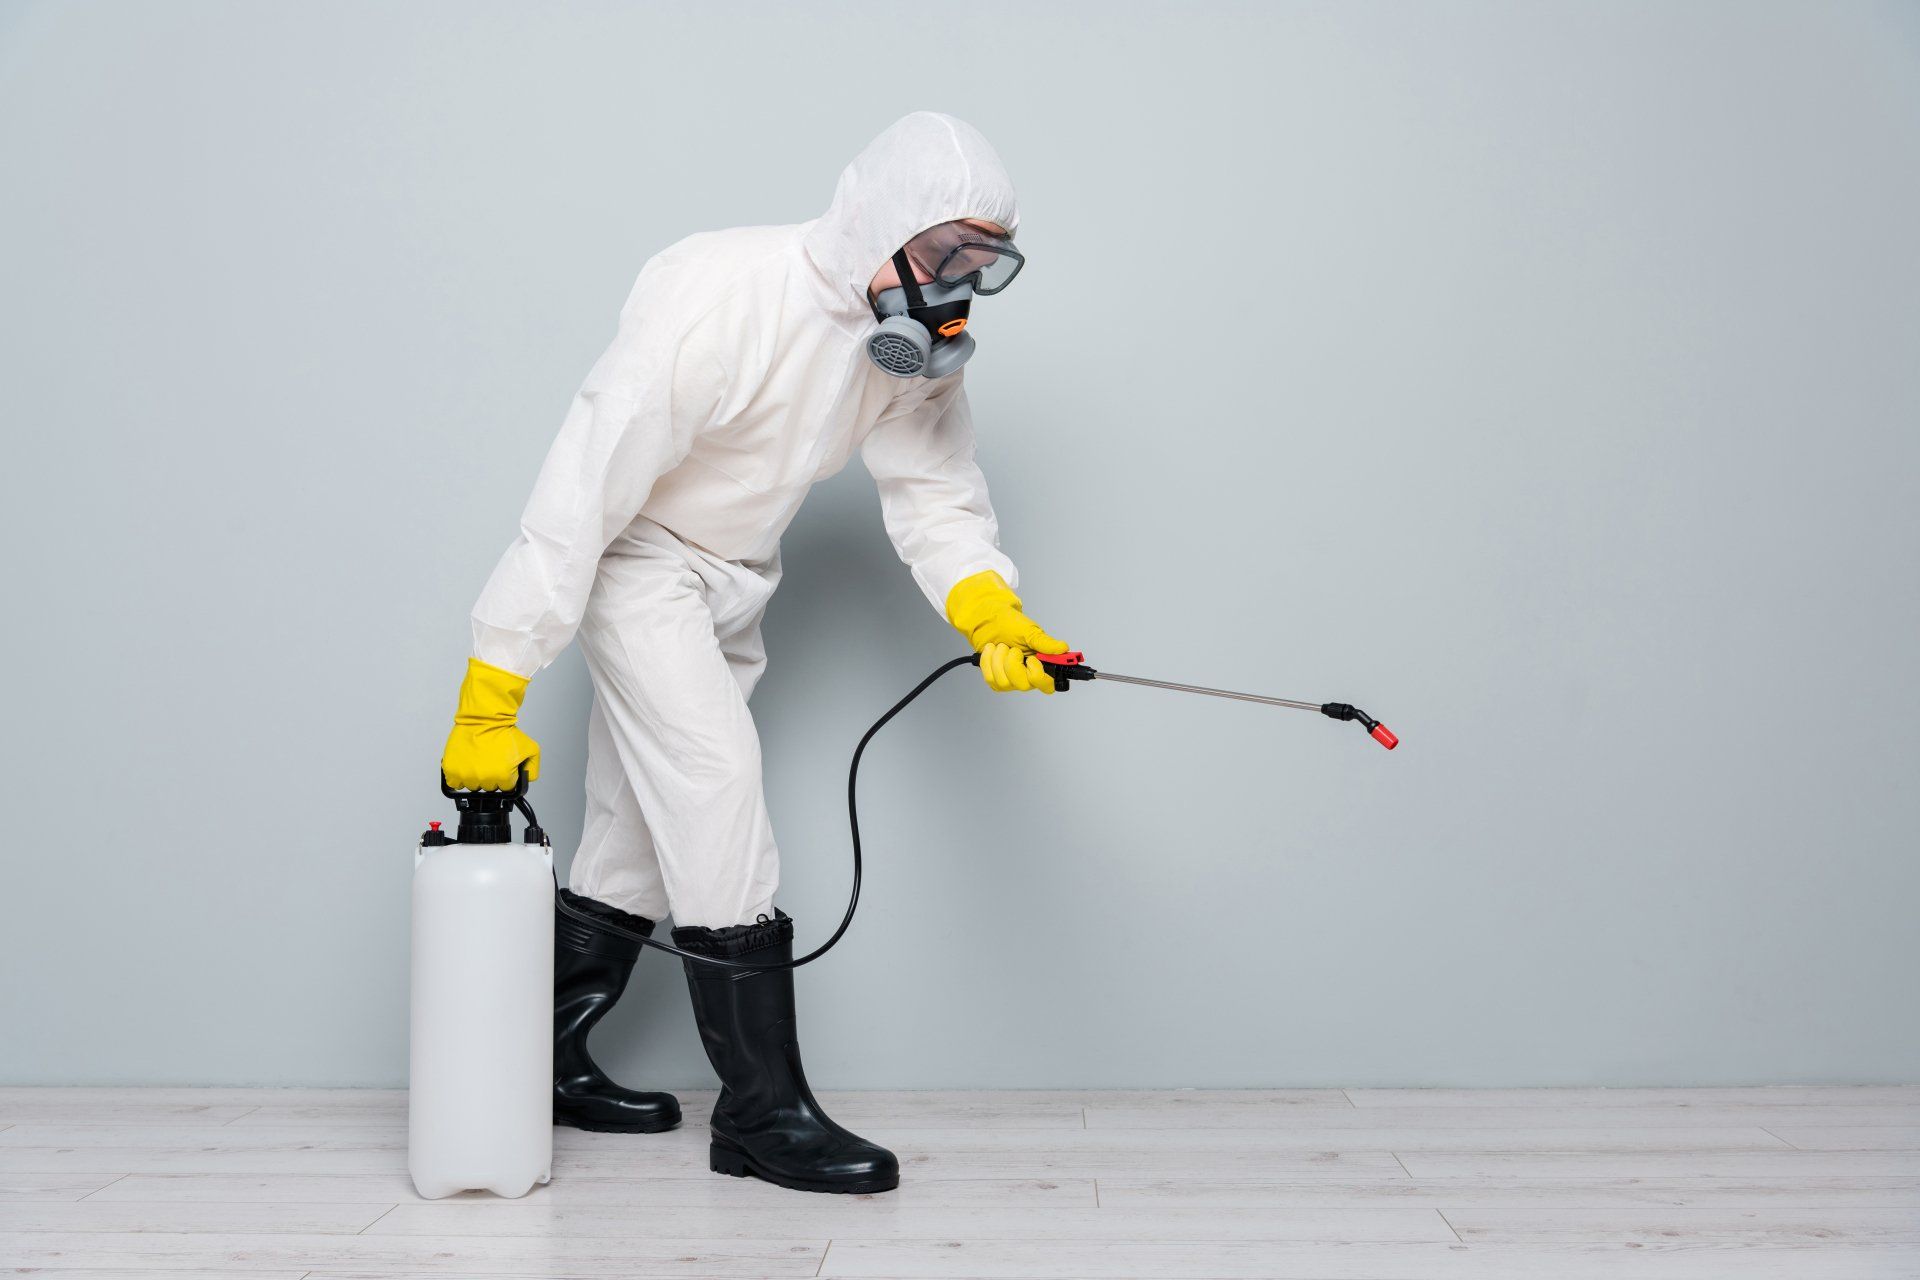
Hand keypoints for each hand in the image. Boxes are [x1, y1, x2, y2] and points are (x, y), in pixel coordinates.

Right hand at [441, 657, 541, 789]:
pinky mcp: (452, 769)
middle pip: (489, 788)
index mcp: (503, 776)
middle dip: (492, 776)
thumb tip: (526, 780)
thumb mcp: (530, 748)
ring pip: (472, 786)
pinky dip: (458, 777)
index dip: (506, 777)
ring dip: (475, 776)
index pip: (506, 788)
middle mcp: (485, 778)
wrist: (484, 718)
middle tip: (491, 760)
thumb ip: (532, 768)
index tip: (504, 766)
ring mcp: (467, 775)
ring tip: (478, 760)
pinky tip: (465, 766)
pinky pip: (454, 783)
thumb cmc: (504, 731)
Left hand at [945, 571, 1068, 694]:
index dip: (1038, 675)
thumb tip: (1063, 648)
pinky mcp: (995, 680)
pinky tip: (991, 650)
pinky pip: (990, 678)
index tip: (1031, 659)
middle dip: (1013, 664)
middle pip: (1023, 685)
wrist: (989, 620)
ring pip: (1004, 682)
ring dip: (999, 659)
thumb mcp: (1029, 631)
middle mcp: (1028, 676)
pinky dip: (988, 661)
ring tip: (1001, 646)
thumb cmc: (1010, 625)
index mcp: (1041, 664)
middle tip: (1012, 649)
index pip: (1048, 685)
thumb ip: (1045, 643)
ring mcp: (1011, 680)